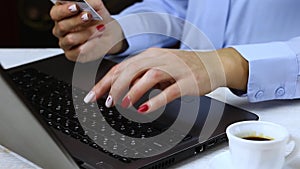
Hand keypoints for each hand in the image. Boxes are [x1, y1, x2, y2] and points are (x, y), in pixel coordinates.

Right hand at [50, 0, 125, 61]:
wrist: (109, 34)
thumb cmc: (99, 19)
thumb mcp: (97, 6)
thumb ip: (90, 2)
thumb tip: (83, 1)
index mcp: (62, 15)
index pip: (56, 12)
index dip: (65, 9)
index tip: (76, 5)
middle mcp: (61, 28)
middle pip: (61, 26)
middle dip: (76, 20)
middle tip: (88, 16)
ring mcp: (65, 42)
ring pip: (70, 39)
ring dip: (86, 33)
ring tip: (98, 28)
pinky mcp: (72, 54)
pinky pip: (77, 51)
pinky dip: (89, 45)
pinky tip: (96, 40)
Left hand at [84, 47, 248, 113]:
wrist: (212, 64)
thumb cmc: (183, 67)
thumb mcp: (159, 67)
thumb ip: (141, 75)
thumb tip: (120, 88)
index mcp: (150, 55)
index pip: (122, 67)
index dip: (105, 81)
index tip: (93, 95)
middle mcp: (160, 58)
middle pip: (132, 69)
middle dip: (115, 86)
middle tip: (107, 102)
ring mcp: (174, 69)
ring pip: (149, 76)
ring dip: (134, 90)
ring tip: (123, 104)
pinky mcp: (187, 81)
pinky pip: (170, 91)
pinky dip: (155, 100)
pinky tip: (145, 109)